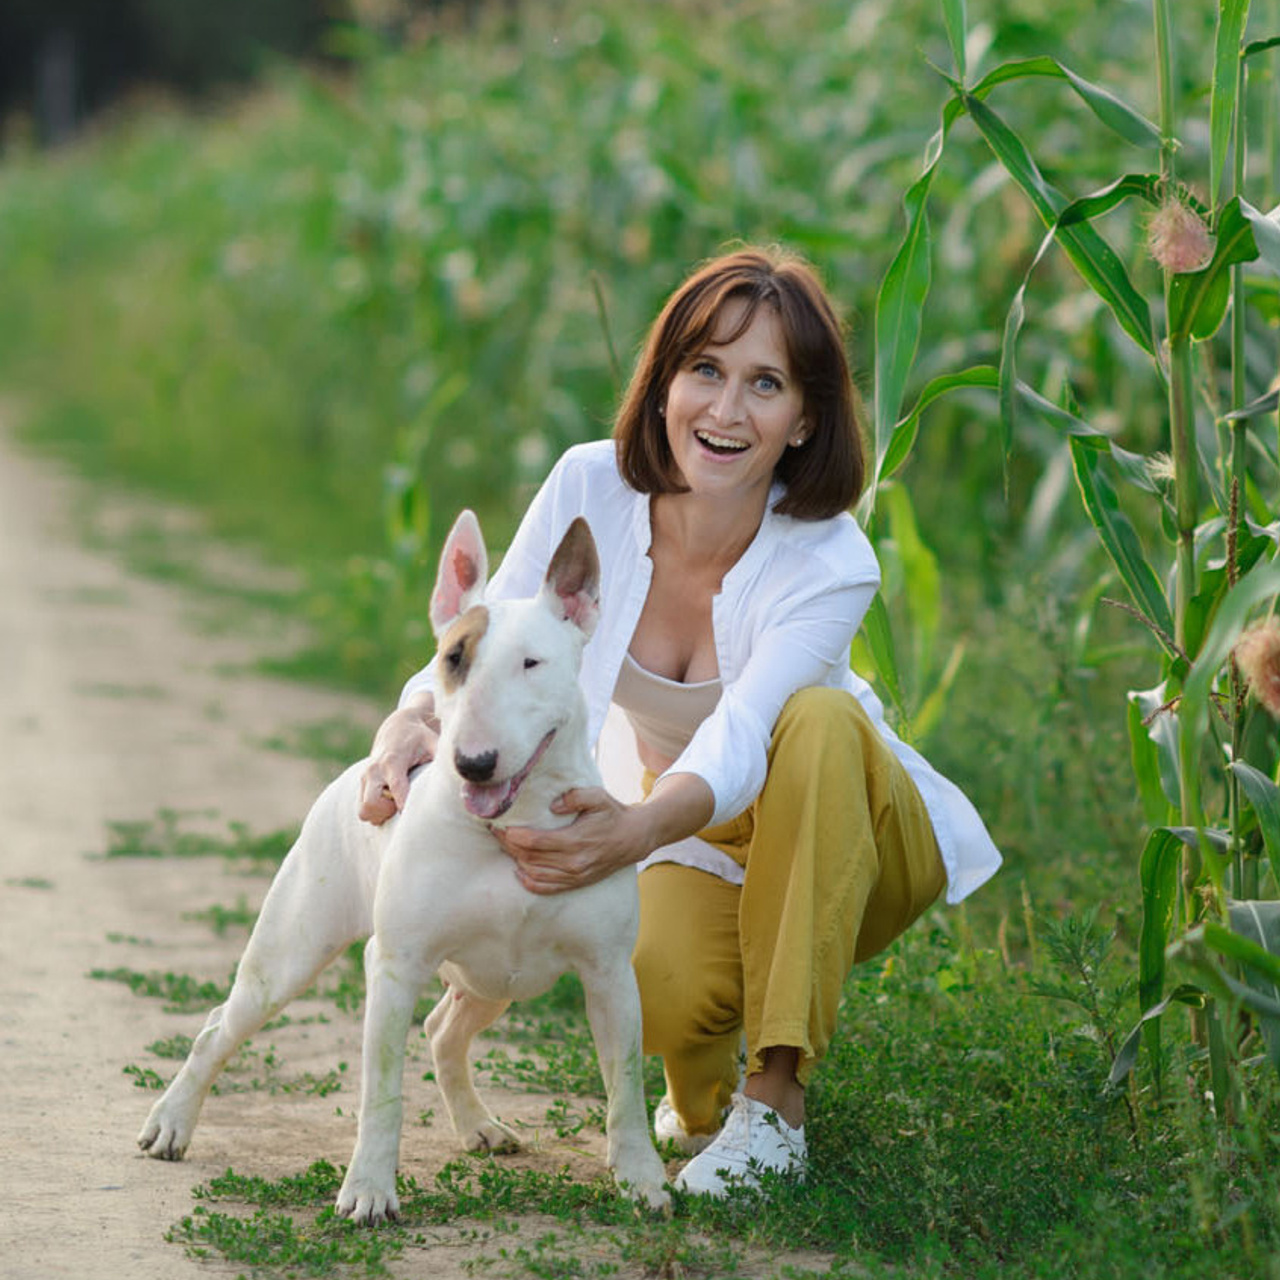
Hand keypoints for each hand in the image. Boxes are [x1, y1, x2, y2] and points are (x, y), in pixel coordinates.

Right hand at [357, 699, 439, 824]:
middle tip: (403, 804)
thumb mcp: (434, 742)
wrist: (398, 726)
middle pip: (370, 805)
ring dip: (380, 813)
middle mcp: (374, 770)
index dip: (406, 807)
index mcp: (393, 762)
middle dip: (387, 812)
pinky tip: (391, 799)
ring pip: (363, 810)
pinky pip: (362, 808)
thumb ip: (444, 758)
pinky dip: (376, 810)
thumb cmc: (420, 737)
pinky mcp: (361, 782)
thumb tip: (465, 774)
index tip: (418, 814)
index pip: (397, 792)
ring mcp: (364, 777)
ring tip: (398, 801)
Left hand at [493, 788, 649, 893]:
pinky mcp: (576, 882)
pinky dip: (529, 882)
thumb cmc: (613, 814)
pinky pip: (546, 887)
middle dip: (510, 845)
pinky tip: (519, 871)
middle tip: (497, 832)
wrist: (633, 837)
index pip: (535, 842)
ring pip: (534, 873)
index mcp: (575, 841)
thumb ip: (574, 797)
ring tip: (506, 846)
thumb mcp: (598, 797)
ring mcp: (574, 876)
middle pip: (530, 857)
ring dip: (516, 860)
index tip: (501, 826)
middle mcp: (573, 863)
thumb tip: (552, 806)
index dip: (514, 836)